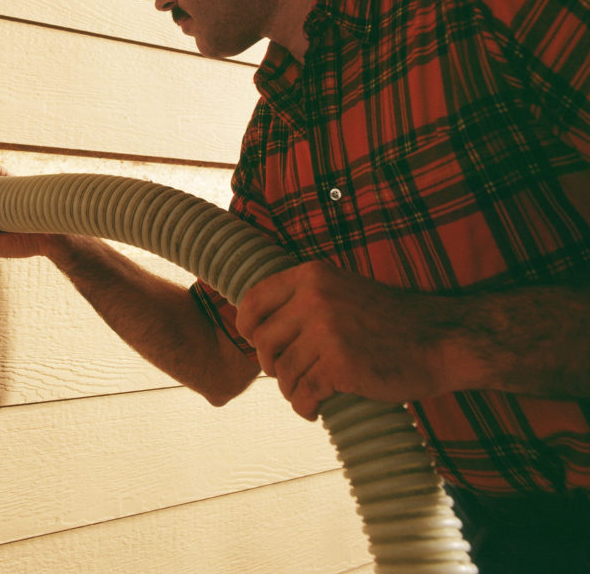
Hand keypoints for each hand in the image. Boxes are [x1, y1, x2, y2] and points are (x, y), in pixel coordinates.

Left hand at [235, 261, 448, 420]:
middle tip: (288, 375)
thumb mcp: (342, 288)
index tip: (253, 343)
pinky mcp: (340, 365)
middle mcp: (314, 298)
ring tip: (308, 393)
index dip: (246, 327)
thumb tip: (257, 322)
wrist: (441, 340)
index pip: (253, 300)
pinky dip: (305, 407)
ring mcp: (326, 331)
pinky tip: (315, 410)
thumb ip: (304, 297)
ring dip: (291, 390)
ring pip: (282, 372)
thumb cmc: (390, 320)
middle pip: (262, 341)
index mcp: (311, 276)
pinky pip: (303, 394)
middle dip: (270, 364)